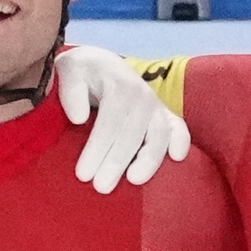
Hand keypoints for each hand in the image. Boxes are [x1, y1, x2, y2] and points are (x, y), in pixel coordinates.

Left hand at [56, 41, 187, 189]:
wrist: (101, 63)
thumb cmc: (81, 72)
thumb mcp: (68, 71)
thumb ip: (70, 91)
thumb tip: (79, 118)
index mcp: (118, 84)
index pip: (110, 122)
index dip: (97, 149)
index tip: (83, 174)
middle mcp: (142, 94)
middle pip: (132, 133)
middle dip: (116, 162)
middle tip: (100, 187)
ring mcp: (155, 104)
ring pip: (158, 134)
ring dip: (148, 160)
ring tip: (134, 180)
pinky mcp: (163, 113)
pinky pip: (178, 126)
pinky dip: (181, 140)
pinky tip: (177, 158)